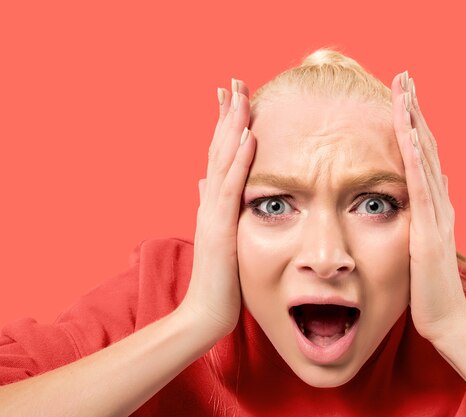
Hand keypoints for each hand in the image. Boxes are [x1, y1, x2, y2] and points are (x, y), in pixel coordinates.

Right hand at [177, 79, 255, 340]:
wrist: (206, 312)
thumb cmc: (220, 279)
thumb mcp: (220, 236)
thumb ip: (213, 207)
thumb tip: (204, 182)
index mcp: (214, 202)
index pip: (220, 155)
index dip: (225, 125)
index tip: (233, 96)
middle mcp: (210, 201)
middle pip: (218, 148)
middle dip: (227, 114)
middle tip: (234, 81)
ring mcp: (213, 212)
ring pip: (222, 160)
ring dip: (231, 126)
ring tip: (239, 95)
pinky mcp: (220, 227)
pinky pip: (231, 188)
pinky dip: (238, 160)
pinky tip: (247, 137)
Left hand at [391, 72, 465, 342]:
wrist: (445, 319)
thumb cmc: (427, 285)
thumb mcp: (419, 242)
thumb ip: (420, 214)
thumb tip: (423, 186)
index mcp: (433, 204)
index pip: (421, 154)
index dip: (412, 122)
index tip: (401, 94)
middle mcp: (440, 202)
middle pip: (426, 146)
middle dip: (414, 110)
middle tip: (404, 77)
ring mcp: (438, 215)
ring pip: (426, 159)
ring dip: (415, 123)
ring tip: (405, 91)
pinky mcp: (430, 231)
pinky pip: (422, 188)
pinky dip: (416, 159)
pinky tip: (409, 134)